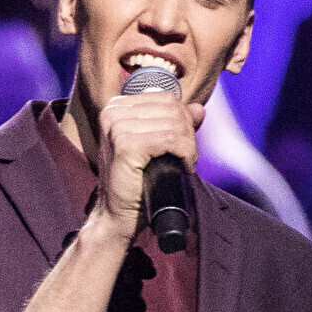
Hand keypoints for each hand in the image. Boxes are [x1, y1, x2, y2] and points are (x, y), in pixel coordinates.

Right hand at [93, 71, 203, 229]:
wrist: (117, 213)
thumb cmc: (135, 181)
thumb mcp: (155, 145)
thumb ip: (175, 124)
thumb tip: (198, 109)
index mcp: (116, 107)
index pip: (166, 99)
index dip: (183, 120)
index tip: (183, 144)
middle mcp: (113, 112)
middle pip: (172, 109)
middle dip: (187, 133)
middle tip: (186, 157)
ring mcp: (117, 127)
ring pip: (174, 124)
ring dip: (188, 146)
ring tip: (184, 164)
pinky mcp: (125, 145)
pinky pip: (171, 139)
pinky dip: (185, 153)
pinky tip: (182, 167)